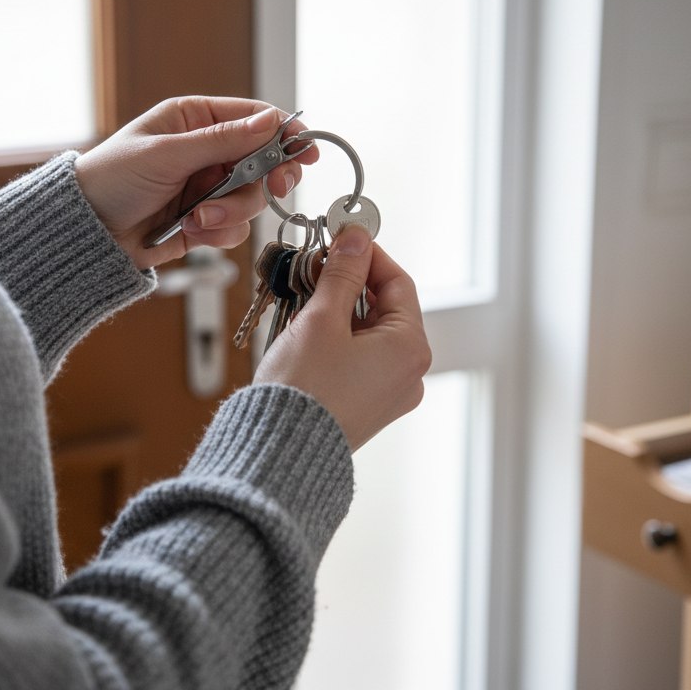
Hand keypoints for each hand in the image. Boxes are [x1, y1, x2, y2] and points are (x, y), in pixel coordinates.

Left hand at [74, 96, 317, 269]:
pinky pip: (234, 226)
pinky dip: (218, 231)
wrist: (87, 232)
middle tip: (276, 188)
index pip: (254, 119)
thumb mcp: (168, 154)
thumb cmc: (112, 179)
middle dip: (266, 179)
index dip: (285, 133)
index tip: (308, 151)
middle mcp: (206, 152)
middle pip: (263, 162)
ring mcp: (207, 188)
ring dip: (231, 210)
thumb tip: (270, 121)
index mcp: (195, 120)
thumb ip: (223, 140)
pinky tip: (191, 229)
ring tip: (198, 215)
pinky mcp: (204, 221)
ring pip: (252, 199)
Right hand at [255, 227, 431, 450]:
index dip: (367, 256)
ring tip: (303, 300)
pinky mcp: (367, 407)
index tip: (341, 239)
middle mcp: (409, 374)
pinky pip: (359, 360)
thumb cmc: (304, 391)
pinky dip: (337, 340)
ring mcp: (390, 394)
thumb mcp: (321, 319)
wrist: (280, 452)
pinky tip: (307, 333)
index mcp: (410, 349)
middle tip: (315, 268)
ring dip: (338, 311)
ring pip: (369, 334)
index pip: (397, 282)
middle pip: (384, 308)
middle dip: (348, 284)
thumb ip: (342, 274)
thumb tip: (356, 240)